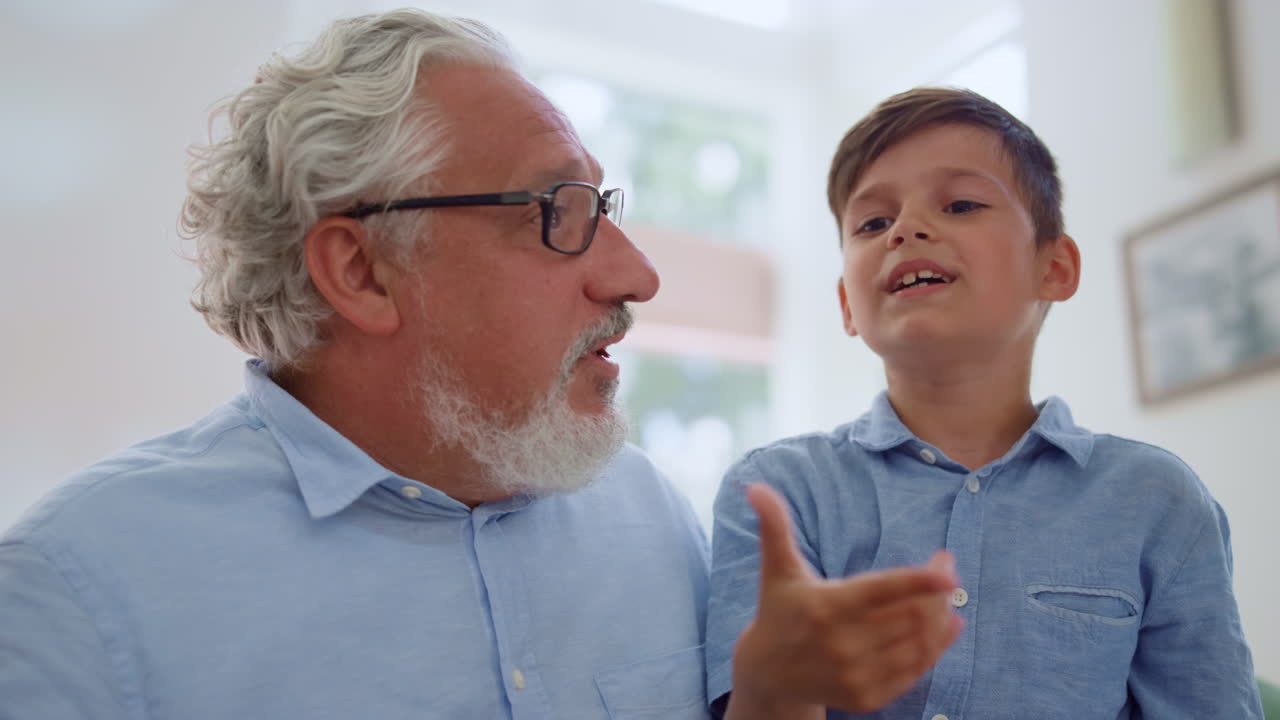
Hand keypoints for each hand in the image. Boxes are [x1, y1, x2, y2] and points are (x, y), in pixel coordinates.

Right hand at [727, 483, 961, 717]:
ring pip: (918, 643)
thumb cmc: (780, 610)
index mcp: (825, 607)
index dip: (918, 579)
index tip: (947, 566)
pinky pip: (916, 671)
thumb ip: (774, 526)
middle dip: (936, 590)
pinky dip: (937, 647)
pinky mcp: (867, 697)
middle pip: (909, 615)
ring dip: (940, 617)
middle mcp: (841, 644)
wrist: (767, 675)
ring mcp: (855, 675)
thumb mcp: (778, 569)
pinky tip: (947, 625)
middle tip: (946, 570)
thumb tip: (756, 487)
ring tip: (944, 596)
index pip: (881, 590)